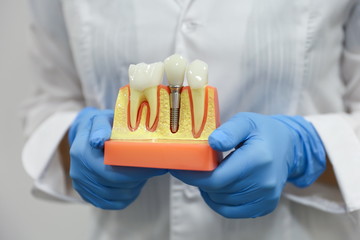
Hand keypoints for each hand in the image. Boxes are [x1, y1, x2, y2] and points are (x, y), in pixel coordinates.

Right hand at [68, 107, 166, 209]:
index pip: (108, 170)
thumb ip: (101, 127)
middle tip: (157, 168)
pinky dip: (126, 196)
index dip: (133, 170)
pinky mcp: (88, 195)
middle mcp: (79, 171)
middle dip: (138, 177)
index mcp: (81, 152)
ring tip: (145, 173)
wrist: (85, 134)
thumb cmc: (99, 124)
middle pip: (113, 184)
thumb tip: (98, 140)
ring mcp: (82, 185)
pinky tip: (134, 184)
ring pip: (114, 196)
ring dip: (134, 187)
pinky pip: (110, 203)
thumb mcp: (100, 118)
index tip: (154, 163)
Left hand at [171, 112, 324, 217]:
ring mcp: (266, 197)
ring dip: (208, 190)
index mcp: (258, 159)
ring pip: (221, 202)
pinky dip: (218, 201)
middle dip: (199, 180)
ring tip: (209, 173)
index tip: (179, 168)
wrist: (289, 147)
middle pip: (217, 191)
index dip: (193, 176)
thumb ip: (228, 131)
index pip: (216, 178)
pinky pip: (231, 211)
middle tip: (193, 167)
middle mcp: (264, 182)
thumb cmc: (262, 132)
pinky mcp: (265, 206)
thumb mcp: (245, 121)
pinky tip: (217, 188)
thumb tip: (212, 142)